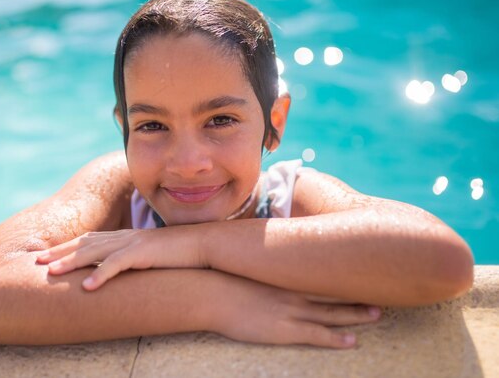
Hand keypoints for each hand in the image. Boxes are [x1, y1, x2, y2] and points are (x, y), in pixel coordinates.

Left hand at [35, 228, 204, 290]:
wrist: (201, 243)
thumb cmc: (177, 252)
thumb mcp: (149, 255)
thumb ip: (132, 259)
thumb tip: (117, 271)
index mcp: (124, 236)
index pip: (88, 240)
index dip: (66, 248)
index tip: (46, 256)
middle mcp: (124, 236)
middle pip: (84, 244)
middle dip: (59, 253)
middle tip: (37, 262)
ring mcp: (132, 243)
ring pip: (95, 252)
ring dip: (71, 263)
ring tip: (51, 273)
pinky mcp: (143, 253)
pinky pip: (117, 265)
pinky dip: (101, 275)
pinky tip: (87, 288)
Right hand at [210, 273, 380, 348]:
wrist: (210, 293)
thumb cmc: (224, 277)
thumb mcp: (245, 262)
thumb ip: (260, 259)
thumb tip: (265, 251)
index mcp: (284, 272)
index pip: (322, 268)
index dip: (343, 269)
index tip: (362, 264)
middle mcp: (294, 289)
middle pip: (334, 290)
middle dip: (358, 290)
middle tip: (383, 289)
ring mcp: (291, 310)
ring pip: (332, 312)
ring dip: (355, 314)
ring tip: (377, 314)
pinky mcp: (284, 330)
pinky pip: (317, 335)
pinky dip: (336, 339)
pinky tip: (352, 342)